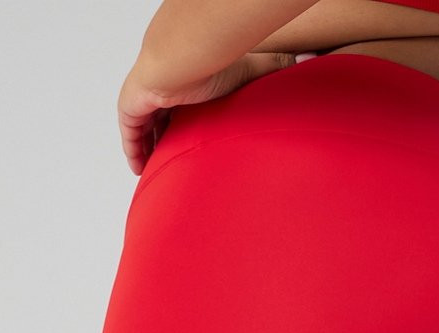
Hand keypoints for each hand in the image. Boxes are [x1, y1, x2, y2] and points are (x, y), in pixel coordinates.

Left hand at [117, 51, 297, 174]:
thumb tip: (308, 63)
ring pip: (143, 128)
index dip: (185, 126)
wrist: (186, 54)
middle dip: (162, 139)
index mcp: (188, 83)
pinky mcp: (132, 104)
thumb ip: (276, 72)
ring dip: (147, 148)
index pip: (183, 108)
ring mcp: (146, 95)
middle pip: (160, 119)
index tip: (192, 144)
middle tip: (170, 163)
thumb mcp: (253, 74)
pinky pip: (130, 132)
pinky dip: (133, 150)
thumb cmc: (216, 62)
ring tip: (154, 172)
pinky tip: (137, 168)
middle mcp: (165, 89)